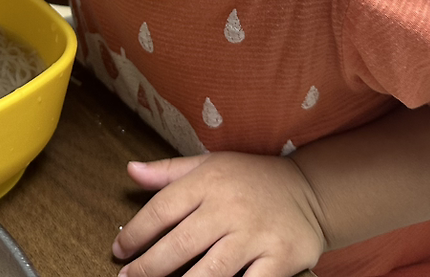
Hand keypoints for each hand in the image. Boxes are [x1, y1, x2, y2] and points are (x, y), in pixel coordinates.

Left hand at [112, 153, 325, 276]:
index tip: (119, 251)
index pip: (161, 209)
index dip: (135, 233)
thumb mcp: (209, 165)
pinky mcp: (280, 258)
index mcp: (208, 182)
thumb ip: (168, 172)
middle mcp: (230, 207)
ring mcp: (255, 234)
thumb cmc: (250, 179)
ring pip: (210, 272)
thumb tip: (130, 171)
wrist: (310, 190)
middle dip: (148, 268)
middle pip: (179, 244)